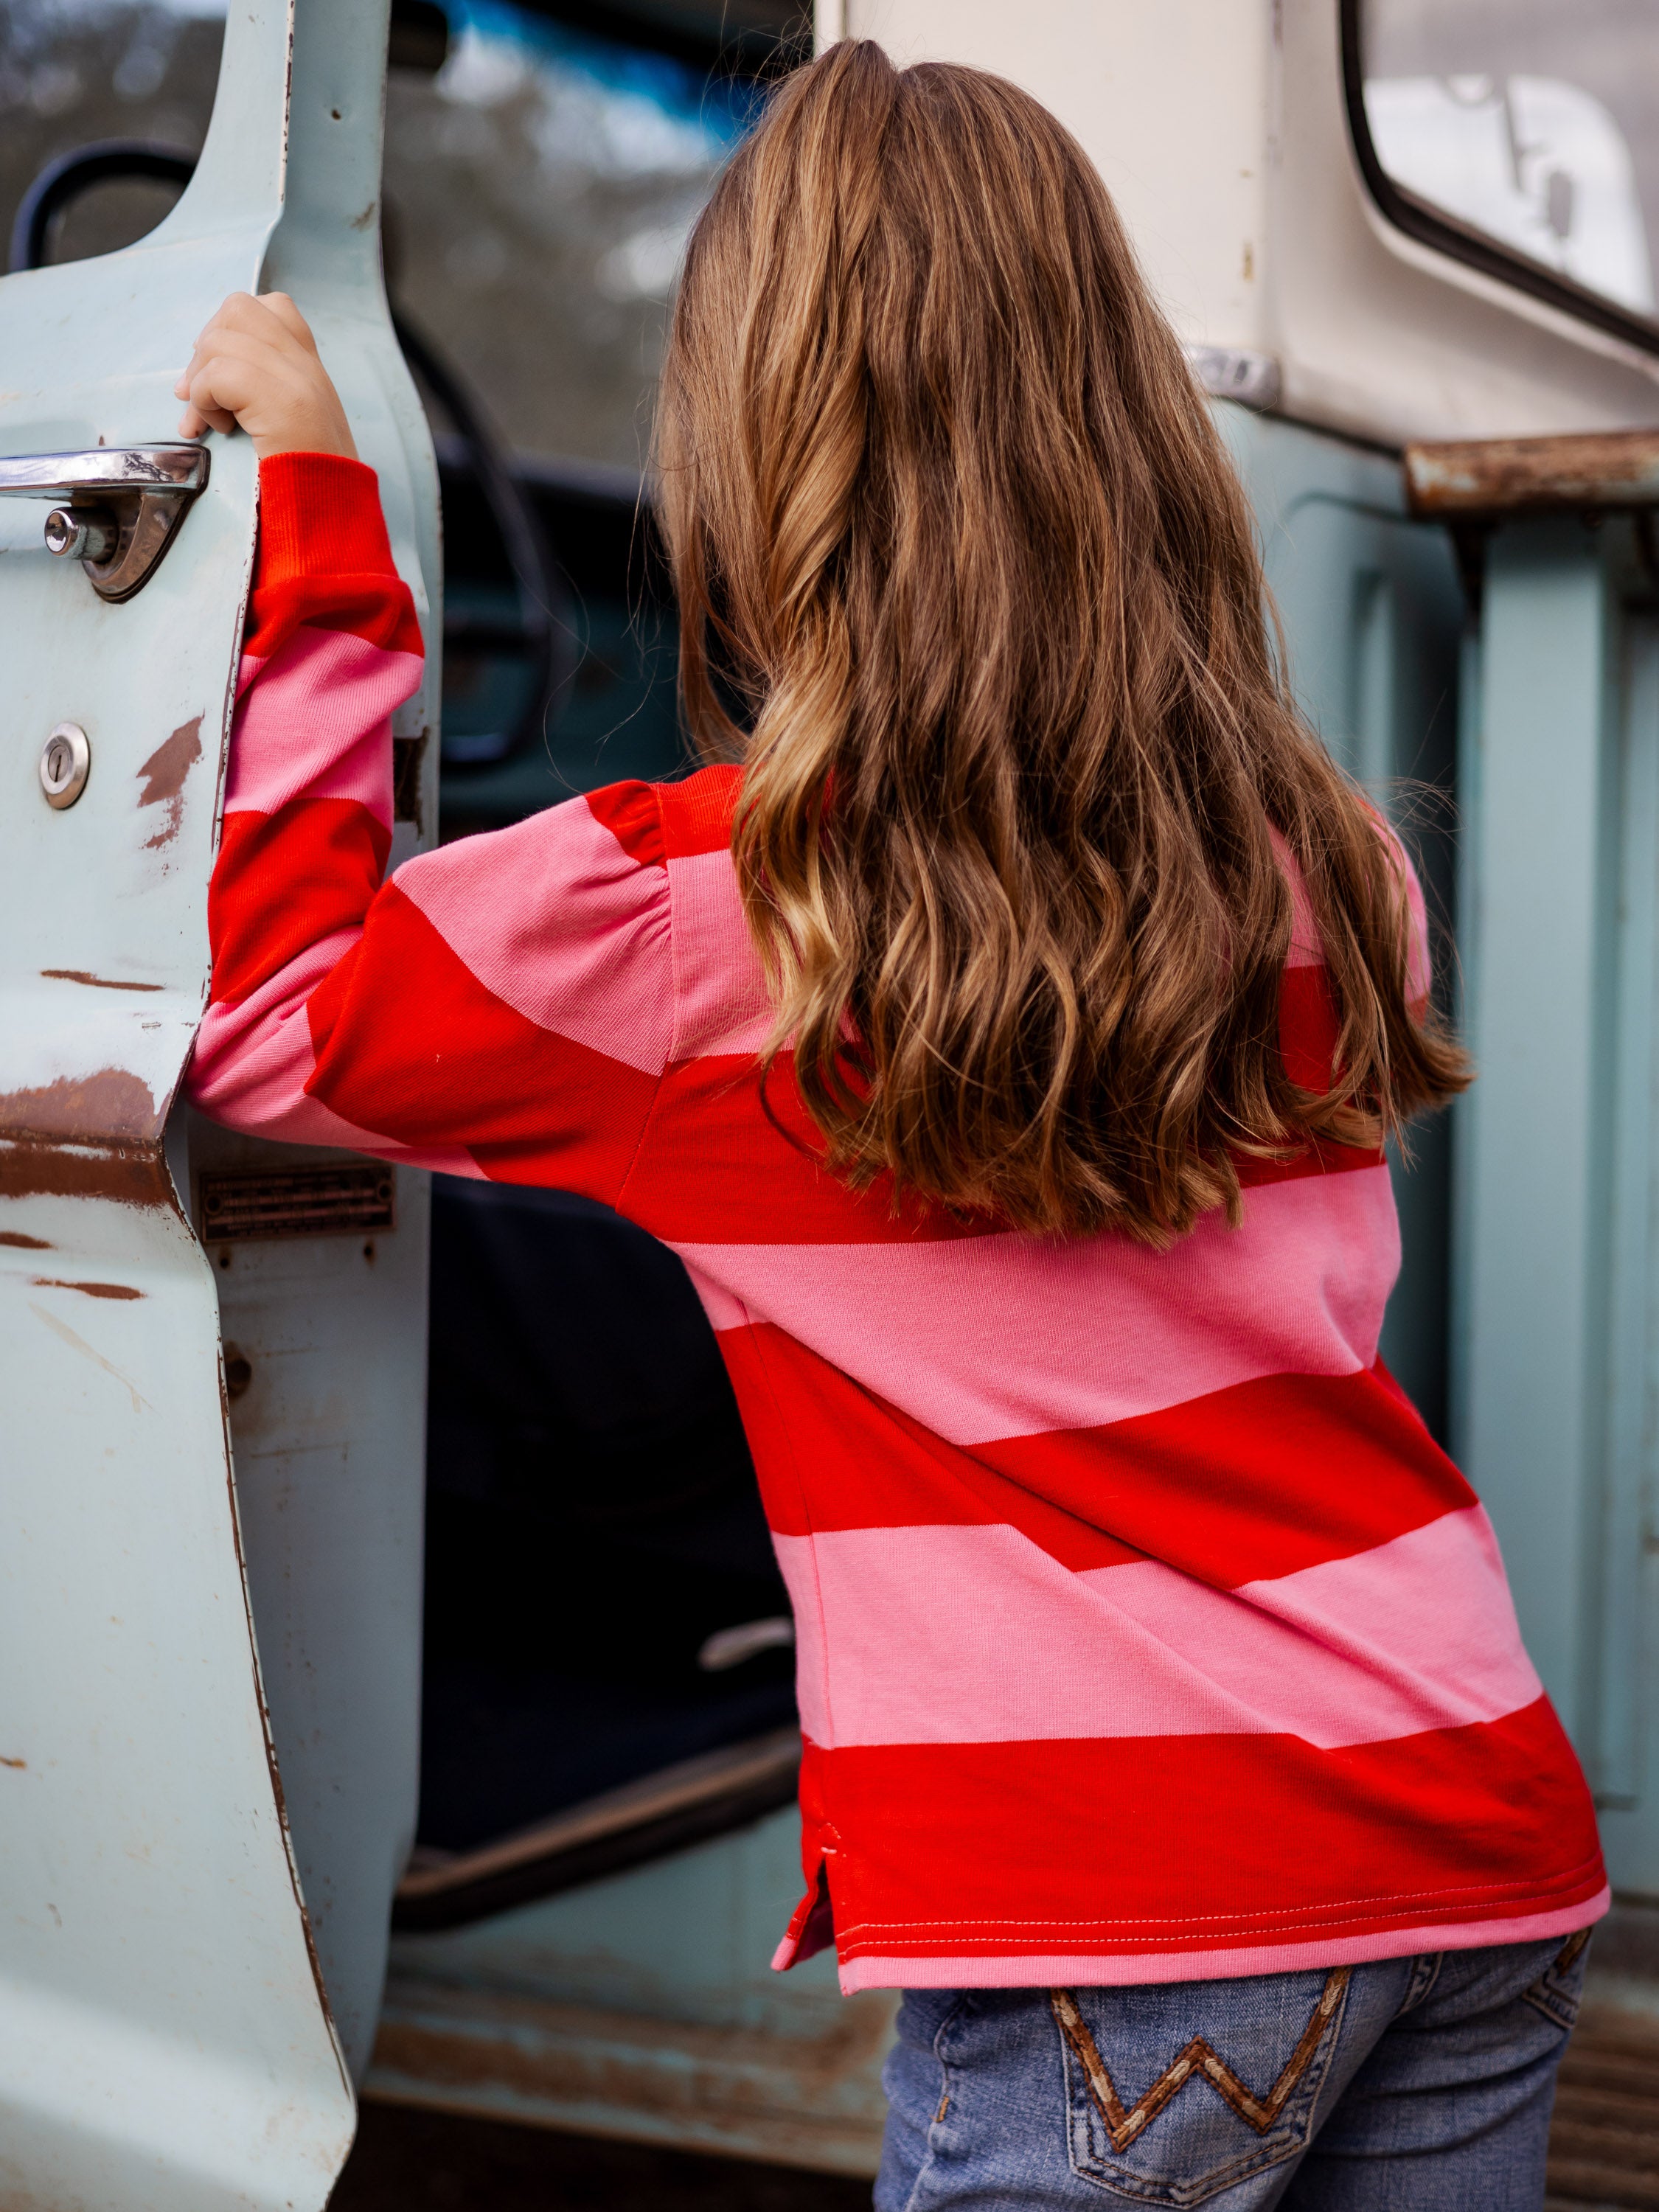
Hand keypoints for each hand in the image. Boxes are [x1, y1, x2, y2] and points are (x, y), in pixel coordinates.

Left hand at [174, 291, 357, 460]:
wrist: (332, 512)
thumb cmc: (305, 478)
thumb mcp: (291, 421)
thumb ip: (262, 388)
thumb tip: (197, 375)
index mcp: (310, 366)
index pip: (273, 306)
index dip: (232, 328)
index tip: (219, 369)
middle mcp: (306, 364)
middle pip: (239, 307)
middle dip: (206, 345)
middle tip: (201, 391)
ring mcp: (296, 378)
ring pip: (219, 340)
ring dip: (201, 382)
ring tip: (216, 420)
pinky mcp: (281, 400)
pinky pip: (217, 375)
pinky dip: (204, 402)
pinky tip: (222, 430)